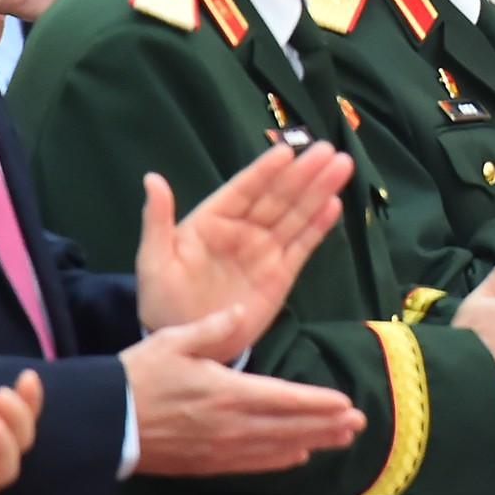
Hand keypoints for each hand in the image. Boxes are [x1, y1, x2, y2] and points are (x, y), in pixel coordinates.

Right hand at [122, 308, 367, 475]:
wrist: (99, 423)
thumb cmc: (136, 377)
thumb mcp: (174, 341)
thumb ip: (213, 329)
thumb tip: (243, 310)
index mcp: (226, 393)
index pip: (285, 399)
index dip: (318, 403)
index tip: (347, 404)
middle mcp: (230, 426)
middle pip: (289, 427)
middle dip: (327, 425)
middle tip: (360, 424)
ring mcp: (219, 449)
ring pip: (276, 448)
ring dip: (312, 443)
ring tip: (342, 440)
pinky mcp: (205, 465)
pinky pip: (252, 465)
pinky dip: (279, 460)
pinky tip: (297, 457)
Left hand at [136, 142, 355, 359]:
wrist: (188, 344)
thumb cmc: (163, 301)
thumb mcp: (153, 261)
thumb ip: (157, 220)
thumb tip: (152, 178)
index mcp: (212, 221)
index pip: (243, 189)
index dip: (265, 171)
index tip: (286, 150)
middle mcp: (243, 230)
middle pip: (278, 196)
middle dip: (303, 173)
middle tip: (329, 150)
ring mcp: (265, 251)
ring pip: (297, 215)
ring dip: (319, 191)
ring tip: (342, 166)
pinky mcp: (281, 274)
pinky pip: (304, 245)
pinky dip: (320, 226)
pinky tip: (334, 205)